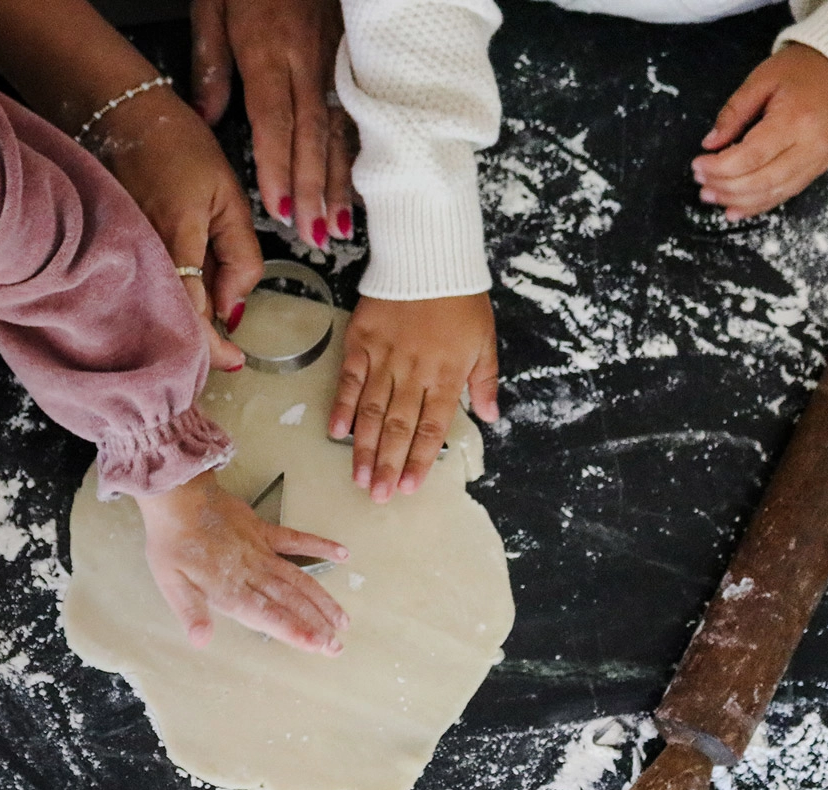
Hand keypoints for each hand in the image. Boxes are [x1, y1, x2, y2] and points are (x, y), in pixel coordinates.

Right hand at [92, 88, 260, 370]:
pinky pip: (137, 292)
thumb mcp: (228, 194)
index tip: (236, 361)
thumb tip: (235, 308)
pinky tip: (175, 304)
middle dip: (196, 348)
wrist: (119, 112)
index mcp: (175, 238)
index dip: (213, 347)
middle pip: (168, 324)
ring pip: (152, 312)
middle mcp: (141, 253)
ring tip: (202, 331)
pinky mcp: (109, 252)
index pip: (193, 313)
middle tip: (223, 356)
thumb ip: (240, 254)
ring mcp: (120, 253)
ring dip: (178, 328)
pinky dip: (160, 305)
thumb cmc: (177, 146)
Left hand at [135, 471, 351, 653]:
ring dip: (322, 600)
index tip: (317, 645)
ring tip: (342, 620)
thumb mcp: (170, 582)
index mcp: (229, 588)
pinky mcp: (264, 530)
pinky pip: (297, 539)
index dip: (294, 631)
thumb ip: (190, 611)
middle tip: (337, 646)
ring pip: (299, 578)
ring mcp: (261, 550)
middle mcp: (252, 572)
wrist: (178, 495)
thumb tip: (201, 641)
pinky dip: (320, 546)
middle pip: (290, 602)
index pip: (267, 615)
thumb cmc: (171, 542)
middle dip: (315, 625)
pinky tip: (342, 554)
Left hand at [191, 0, 354, 250]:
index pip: (274, 120)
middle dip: (313, 190)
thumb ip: (211, 63)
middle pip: (312, 134)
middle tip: (314, 237)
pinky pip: (359, 110)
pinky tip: (361, 183)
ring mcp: (336, 59)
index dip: (278, 167)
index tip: (278, 209)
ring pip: (342, 128)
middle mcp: (307, 59)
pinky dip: (360, 151)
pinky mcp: (355, 56)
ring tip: (339, 226)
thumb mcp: (212, 7)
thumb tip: (209, 118)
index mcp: (268, 50)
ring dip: (340, 181)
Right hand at [329, 294, 499, 502]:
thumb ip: (485, 380)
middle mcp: (414, 372)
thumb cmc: (460, 298)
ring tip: (358, 478)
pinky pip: (350, 380)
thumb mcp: (485, 339)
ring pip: (374, 411)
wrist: (427, 255)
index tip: (410, 488)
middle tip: (378, 496)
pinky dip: (343, 406)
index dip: (421, 460)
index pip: (432, 428)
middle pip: (400, 427)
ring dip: (365, 447)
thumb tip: (490, 417)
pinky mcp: (361, 342)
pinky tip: (336, 432)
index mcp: (447, 375)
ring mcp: (384, 358)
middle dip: (389, 465)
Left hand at [691, 43, 827, 220]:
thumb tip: (710, 144)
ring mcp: (820, 159)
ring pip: (775, 192)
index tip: (698, 165)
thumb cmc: (800, 70)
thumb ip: (733, 113)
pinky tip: (737, 208)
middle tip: (701, 185)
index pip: (751, 155)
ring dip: (740, 200)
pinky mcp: (822, 167)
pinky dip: (761, 203)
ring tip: (713, 197)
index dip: (720, 166)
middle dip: (726, 187)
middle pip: (763, 179)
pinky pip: (788, 192)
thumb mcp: (760, 81)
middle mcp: (813, 145)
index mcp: (796, 119)